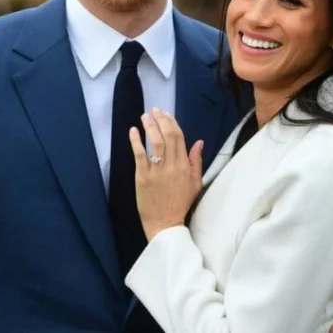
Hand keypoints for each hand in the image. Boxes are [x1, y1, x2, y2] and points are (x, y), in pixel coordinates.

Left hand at [131, 108, 204, 240]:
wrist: (165, 223)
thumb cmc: (180, 203)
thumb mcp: (195, 183)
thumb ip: (196, 162)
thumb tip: (199, 142)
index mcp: (185, 166)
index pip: (180, 138)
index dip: (172, 123)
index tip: (165, 113)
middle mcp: (172, 166)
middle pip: (168, 136)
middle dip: (161, 120)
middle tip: (154, 110)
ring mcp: (157, 171)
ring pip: (156, 142)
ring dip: (150, 126)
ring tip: (144, 115)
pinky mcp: (143, 177)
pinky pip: (140, 155)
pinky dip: (136, 141)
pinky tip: (133, 130)